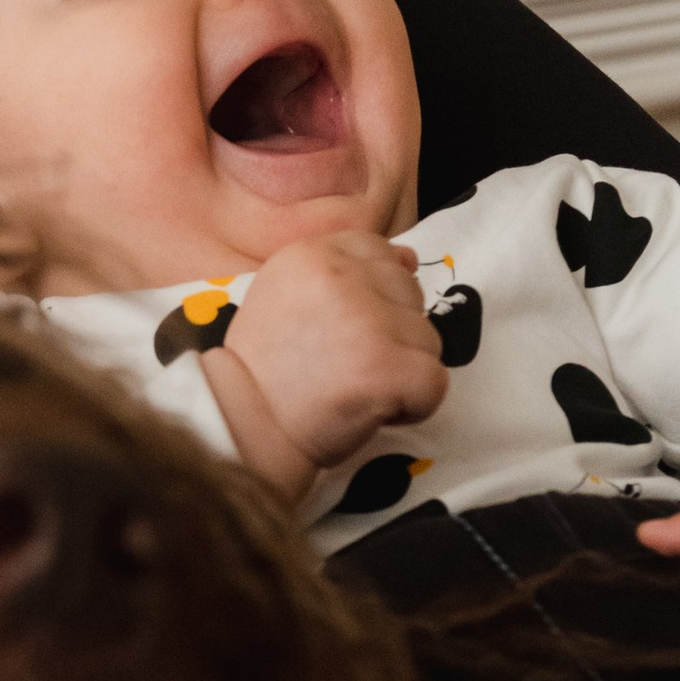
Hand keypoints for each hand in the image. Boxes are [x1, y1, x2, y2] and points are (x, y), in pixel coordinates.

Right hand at [202, 233, 446, 502]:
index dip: (377, 293)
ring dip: (404, 370)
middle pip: (409, 292)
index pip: (378, 250)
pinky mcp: (387, 368)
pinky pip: (435, 382)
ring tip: (356, 388)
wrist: (244, 430)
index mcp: (310, 254)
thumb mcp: (287, 299)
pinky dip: (415, 406)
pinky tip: (375, 410)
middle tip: (348, 364)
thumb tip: (409, 258)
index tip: (351, 328)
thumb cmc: (265, 372)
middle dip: (393, 333)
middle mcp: (340, 276)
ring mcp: (367, 321)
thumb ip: (344, 273)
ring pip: (428, 339)